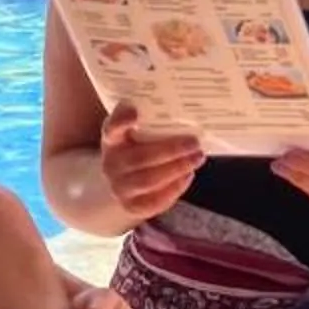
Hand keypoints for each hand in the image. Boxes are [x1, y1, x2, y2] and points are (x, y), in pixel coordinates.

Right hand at [97, 102, 203, 221]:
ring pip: (149, 180)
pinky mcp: (131, 206)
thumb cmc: (137, 148)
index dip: (121, 120)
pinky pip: (155, 200)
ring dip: (177, 168)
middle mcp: (111, 164)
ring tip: (197, 158)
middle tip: (194, 142)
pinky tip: (188, 175)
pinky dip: (174, 188)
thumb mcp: (136, 131)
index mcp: (112, 139)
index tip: (135, 113)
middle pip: (140, 157)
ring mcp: (119, 187)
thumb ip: (151, 118)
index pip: (111, 128)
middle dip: (171, 150)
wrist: (122, 181)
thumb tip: (185, 101)